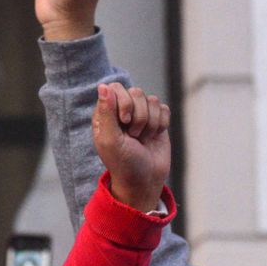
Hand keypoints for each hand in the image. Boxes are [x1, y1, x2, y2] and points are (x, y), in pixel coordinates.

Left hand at [92, 82, 170, 211]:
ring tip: (141, 139)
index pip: (115, 88)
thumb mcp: (110, 140)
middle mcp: (121, 110)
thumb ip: (106, 112)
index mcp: (105, 112)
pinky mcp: (157, 120)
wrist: (145, 180)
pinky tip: (153, 137)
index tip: (124, 122)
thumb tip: (103, 85)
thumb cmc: (123, 162)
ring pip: (151, 100)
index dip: (124, 103)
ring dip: (150, 123)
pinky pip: (164, 108)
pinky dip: (161, 124)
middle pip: (136, 92)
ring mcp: (140, 114)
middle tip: (133, 135)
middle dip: (139, 116)